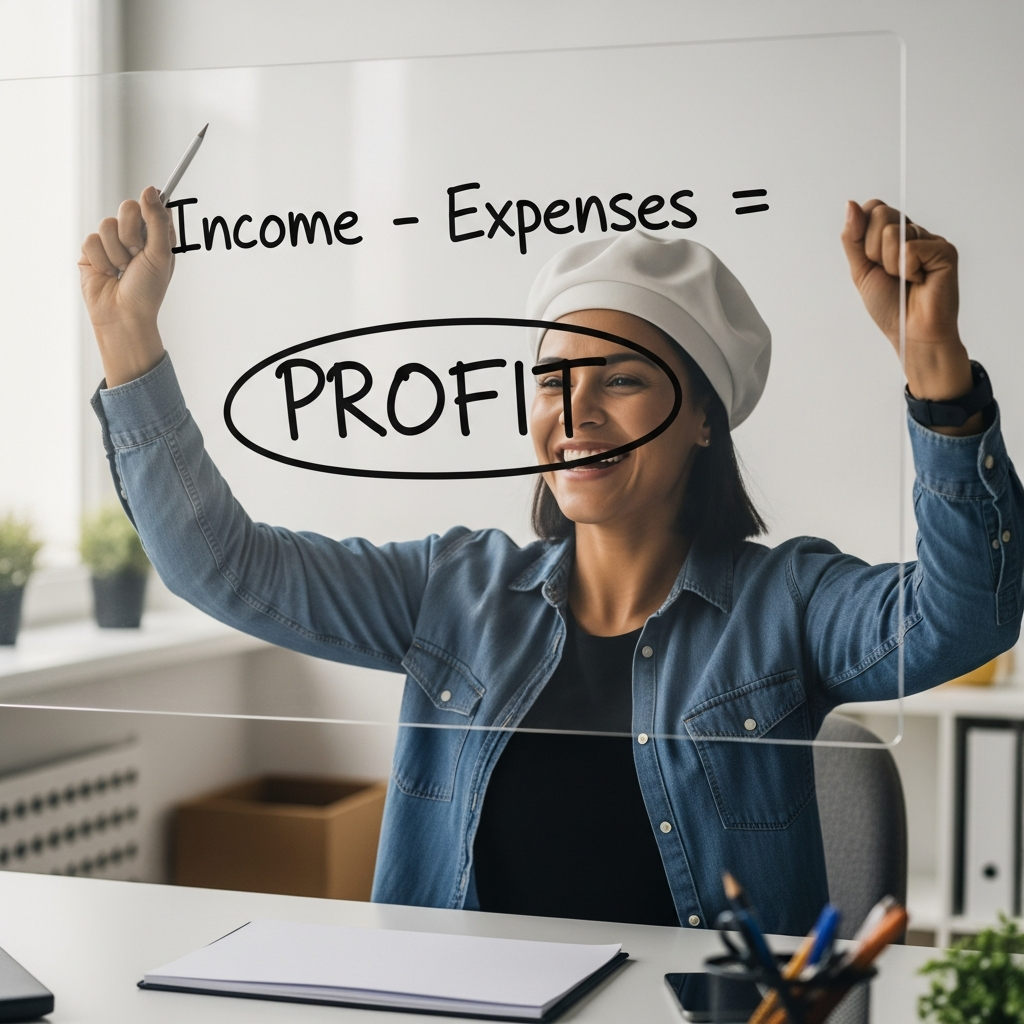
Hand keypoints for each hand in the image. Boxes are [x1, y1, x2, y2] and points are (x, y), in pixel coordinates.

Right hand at [79, 186, 173, 386]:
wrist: (123, 315)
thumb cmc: (147, 290)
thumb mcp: (161, 255)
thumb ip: (158, 221)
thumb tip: (150, 189)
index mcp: (156, 235)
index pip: (152, 203)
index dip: (149, 207)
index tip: (149, 218)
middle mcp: (134, 235)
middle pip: (127, 207)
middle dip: (132, 233)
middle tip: (136, 254)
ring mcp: (111, 242)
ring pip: (107, 224)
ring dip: (117, 252)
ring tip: (122, 270)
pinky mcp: (92, 251)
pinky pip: (91, 240)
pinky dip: (101, 259)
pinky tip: (108, 274)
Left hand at [841, 200, 977, 432]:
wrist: (911, 332)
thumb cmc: (890, 306)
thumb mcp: (861, 270)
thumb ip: (852, 238)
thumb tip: (850, 204)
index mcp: (893, 235)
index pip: (871, 208)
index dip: (862, 233)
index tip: (869, 260)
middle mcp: (913, 232)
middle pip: (880, 213)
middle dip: (873, 250)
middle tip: (889, 273)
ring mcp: (930, 239)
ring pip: (893, 232)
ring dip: (889, 264)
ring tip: (905, 279)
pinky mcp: (944, 250)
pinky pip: (910, 248)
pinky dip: (907, 269)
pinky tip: (919, 281)